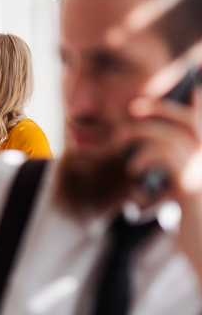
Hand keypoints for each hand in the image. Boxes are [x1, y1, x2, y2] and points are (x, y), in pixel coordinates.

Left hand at [117, 88, 201, 283]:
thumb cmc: (196, 227)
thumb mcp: (186, 194)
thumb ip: (176, 172)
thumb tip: (151, 153)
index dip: (199, 104)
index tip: (193, 86)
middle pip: (192, 122)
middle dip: (163, 109)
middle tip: (135, 108)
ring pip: (171, 136)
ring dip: (141, 132)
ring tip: (120, 139)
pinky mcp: (190, 186)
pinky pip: (164, 157)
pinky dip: (143, 156)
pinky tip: (134, 170)